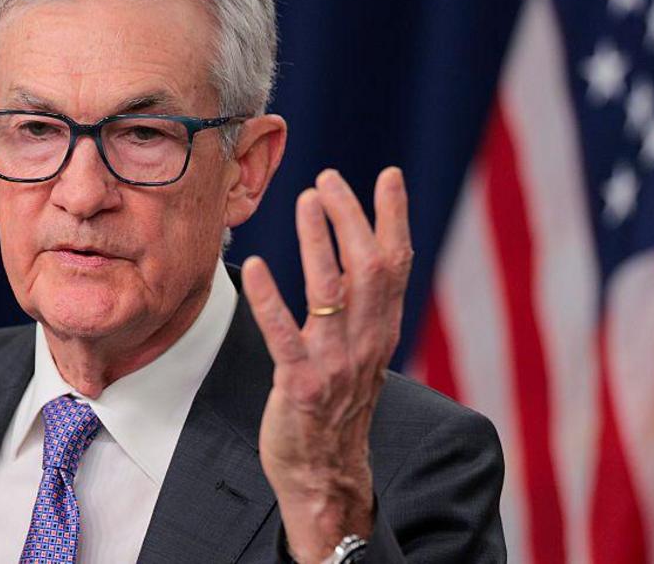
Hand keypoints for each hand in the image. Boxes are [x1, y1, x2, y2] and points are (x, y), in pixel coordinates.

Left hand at [242, 167, 412, 562]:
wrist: (326, 477)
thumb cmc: (336, 410)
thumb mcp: (360, 354)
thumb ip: (362, 310)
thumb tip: (358, 257)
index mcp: (382, 332)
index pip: (397, 265)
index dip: (395, 218)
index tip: (389, 176)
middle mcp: (366, 343)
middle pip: (370, 268)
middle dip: (352, 218)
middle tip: (329, 180)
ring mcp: (335, 365)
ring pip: (333, 292)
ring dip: (319, 242)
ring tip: (306, 200)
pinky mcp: (301, 387)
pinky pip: (285, 337)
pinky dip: (270, 300)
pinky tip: (256, 266)